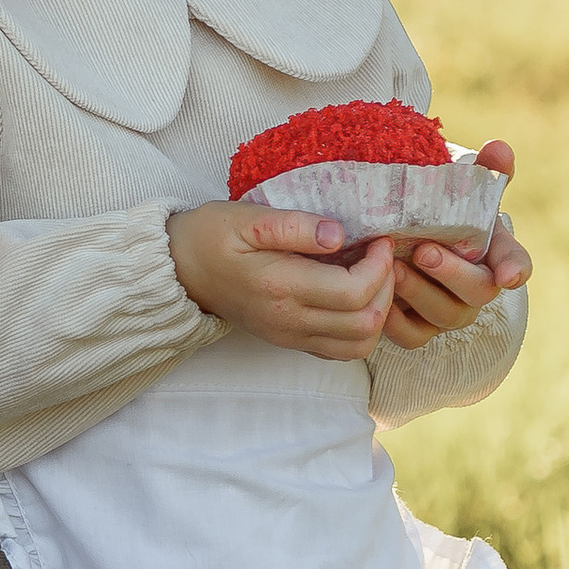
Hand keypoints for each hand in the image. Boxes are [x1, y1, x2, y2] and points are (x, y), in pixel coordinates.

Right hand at [167, 201, 398, 359]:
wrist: (181, 270)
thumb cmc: (212, 236)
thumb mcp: (247, 217)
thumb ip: (294, 225)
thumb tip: (338, 235)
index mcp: (280, 286)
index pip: (353, 292)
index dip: (380, 266)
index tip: (378, 240)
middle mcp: (288, 320)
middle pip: (364, 324)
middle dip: (386, 288)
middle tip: (380, 257)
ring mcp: (289, 336)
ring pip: (358, 346)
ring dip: (377, 313)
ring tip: (372, 279)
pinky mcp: (289, 341)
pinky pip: (340, 351)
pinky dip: (360, 329)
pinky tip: (355, 297)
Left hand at [385, 143, 530, 350]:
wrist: (401, 230)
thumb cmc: (438, 208)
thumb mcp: (461, 185)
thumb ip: (485, 167)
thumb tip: (499, 149)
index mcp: (494, 254)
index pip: (516, 264)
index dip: (514, 269)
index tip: (508, 275)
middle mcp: (477, 288)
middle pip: (477, 292)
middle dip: (452, 273)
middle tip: (423, 250)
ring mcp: (449, 312)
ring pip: (444, 316)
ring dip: (418, 293)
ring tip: (392, 267)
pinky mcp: (419, 330)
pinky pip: (411, 336)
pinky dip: (396, 320)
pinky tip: (378, 294)